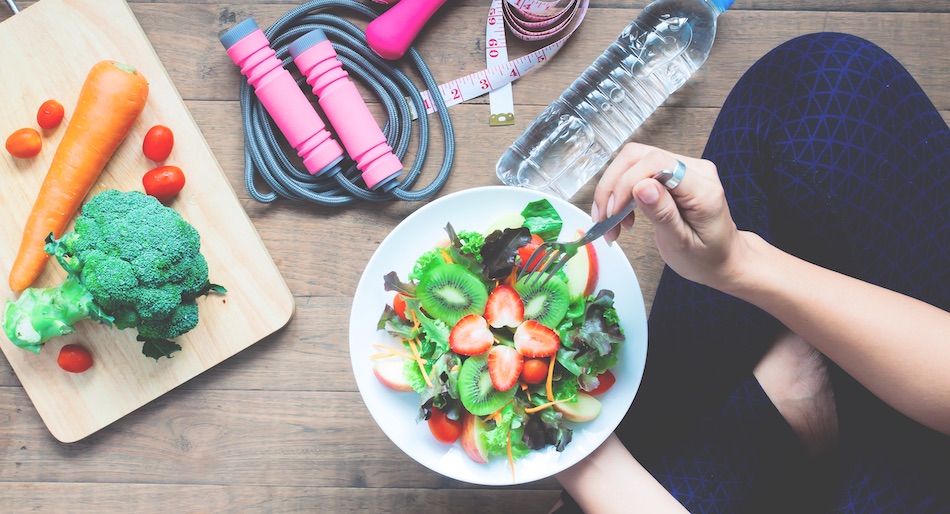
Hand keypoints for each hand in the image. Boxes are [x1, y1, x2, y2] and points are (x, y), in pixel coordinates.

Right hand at [592, 142, 750, 289]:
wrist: (723, 259)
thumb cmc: (706, 257)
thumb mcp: (682, 244)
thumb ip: (663, 214)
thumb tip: (641, 186)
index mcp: (703, 189)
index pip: (656, 163)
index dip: (626, 183)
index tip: (613, 213)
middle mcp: (695, 170)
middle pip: (639, 156)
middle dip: (613, 186)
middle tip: (604, 219)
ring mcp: (684, 168)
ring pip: (633, 161)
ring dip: (613, 190)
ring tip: (611, 223)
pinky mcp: (673, 173)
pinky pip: (638, 171)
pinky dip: (621, 192)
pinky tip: (621, 216)